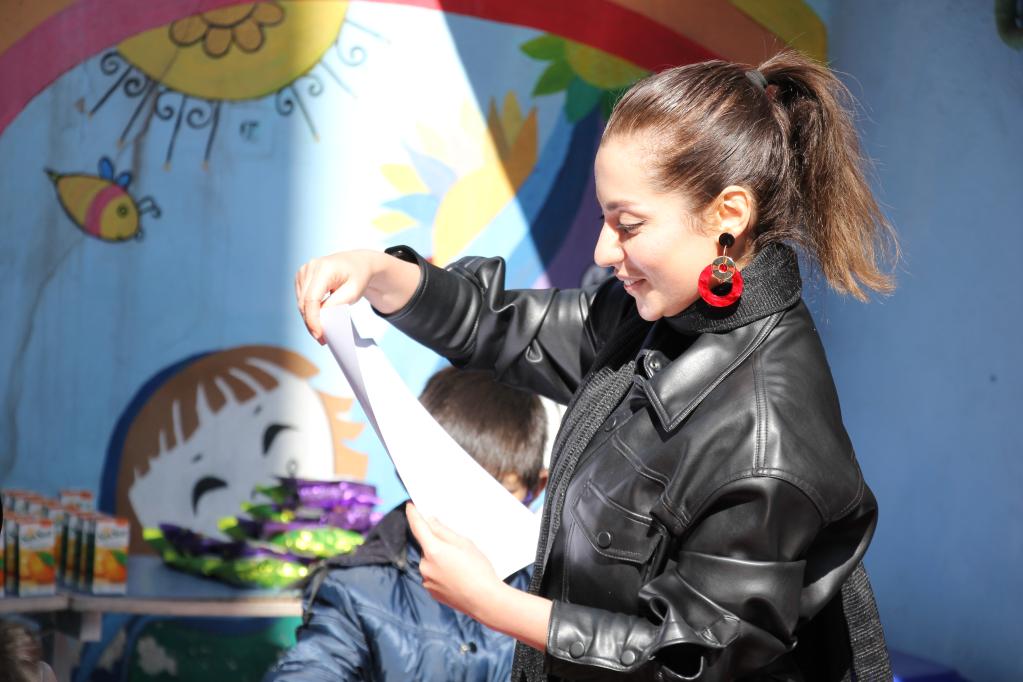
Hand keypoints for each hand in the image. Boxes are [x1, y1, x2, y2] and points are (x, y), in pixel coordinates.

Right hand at [295, 250, 374, 343]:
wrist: (358, 263)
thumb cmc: (358, 277)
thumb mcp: (354, 291)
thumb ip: (337, 303)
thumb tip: (321, 317)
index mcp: (324, 268)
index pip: (312, 299)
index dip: (313, 319)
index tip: (319, 335)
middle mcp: (310, 267)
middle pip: (304, 302)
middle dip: (311, 323)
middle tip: (323, 340)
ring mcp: (303, 271)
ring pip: (301, 302)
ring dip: (309, 318)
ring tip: (322, 331)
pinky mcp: (301, 277)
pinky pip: (302, 299)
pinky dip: (309, 310)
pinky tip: (319, 318)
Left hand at [406, 503, 501, 618]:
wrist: (485, 601)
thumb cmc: (478, 569)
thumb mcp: (464, 543)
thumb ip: (444, 531)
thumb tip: (430, 521)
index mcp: (433, 550)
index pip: (417, 527)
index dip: (413, 514)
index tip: (410, 506)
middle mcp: (425, 565)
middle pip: (427, 546)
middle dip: (437, 543)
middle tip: (456, 548)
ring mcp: (427, 580)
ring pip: (430, 562)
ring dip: (440, 560)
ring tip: (461, 567)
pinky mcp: (431, 592)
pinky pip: (433, 576)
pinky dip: (441, 573)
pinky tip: (457, 577)